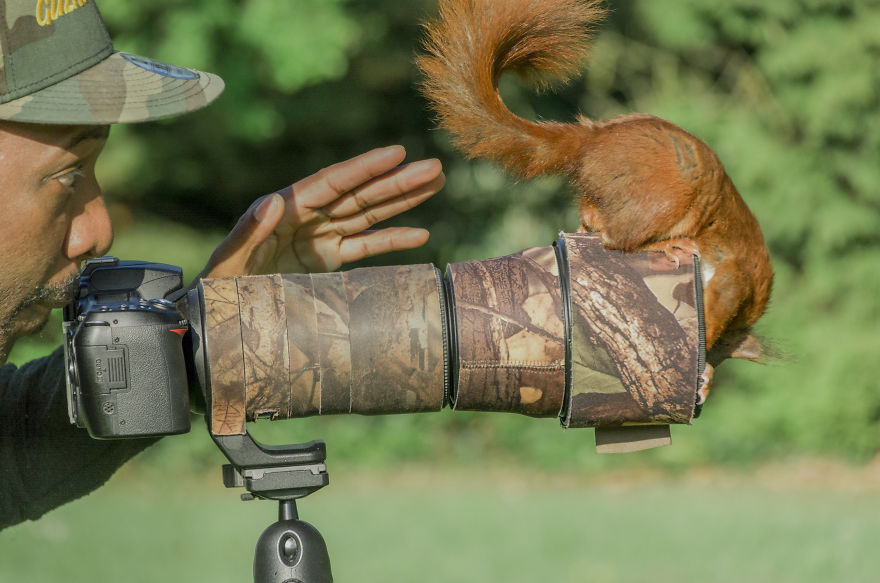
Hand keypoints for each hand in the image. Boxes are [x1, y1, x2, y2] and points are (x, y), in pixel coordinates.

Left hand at [200, 145, 443, 277]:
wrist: (219, 320)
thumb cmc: (217, 290)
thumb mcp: (228, 263)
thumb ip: (250, 232)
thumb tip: (275, 199)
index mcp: (284, 210)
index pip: (333, 183)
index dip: (366, 168)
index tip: (396, 153)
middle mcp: (307, 218)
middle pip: (359, 194)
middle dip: (397, 181)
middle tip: (435, 167)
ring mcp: (320, 239)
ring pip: (368, 215)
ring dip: (402, 201)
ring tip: (435, 184)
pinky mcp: (327, 261)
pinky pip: (365, 246)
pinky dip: (391, 240)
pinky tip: (420, 233)